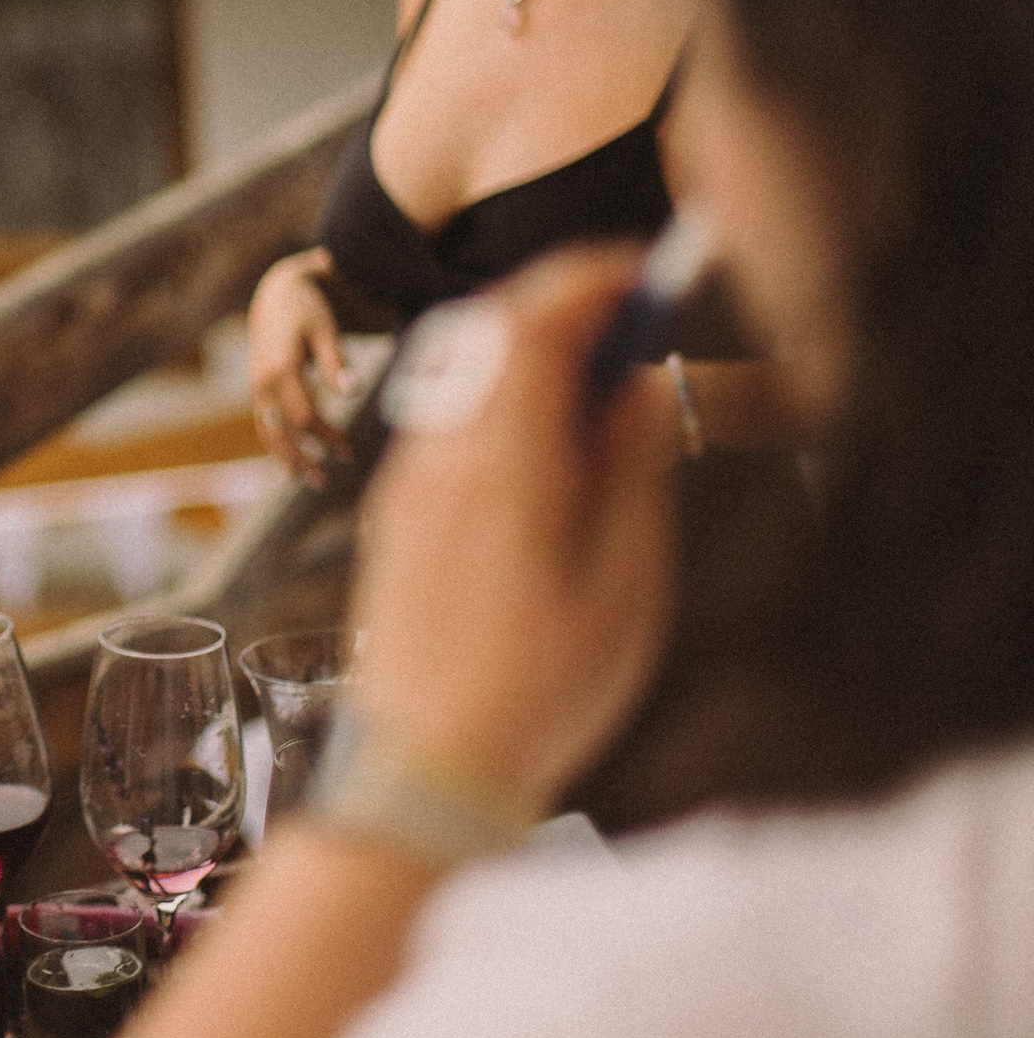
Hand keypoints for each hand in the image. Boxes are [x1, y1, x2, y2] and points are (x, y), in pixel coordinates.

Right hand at [247, 248, 352, 483]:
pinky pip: (264, 424)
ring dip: (286, 457)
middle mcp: (263, 382)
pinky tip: (292, 461)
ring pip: (267, 432)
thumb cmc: (308, 310)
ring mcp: (257, 386)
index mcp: (281, 369)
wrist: (277, 294)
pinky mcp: (258, 389)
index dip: (327, 437)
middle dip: (302, 458)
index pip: (304, 417)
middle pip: (281, 432)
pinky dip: (277, 444)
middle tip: (325, 482)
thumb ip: (336, 361)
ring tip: (309, 479)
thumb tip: (352, 392)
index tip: (349, 451)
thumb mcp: (325, 330)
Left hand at [350, 247, 679, 817]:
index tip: (643, 266)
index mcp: (496, 463)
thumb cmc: (537, 692)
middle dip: (561, 305)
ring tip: (602, 390)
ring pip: (463, 374)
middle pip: (490, 333)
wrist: (420, 771)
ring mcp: (406, 485)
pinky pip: (447, 422)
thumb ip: (629, 470)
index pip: (530, 321)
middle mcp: (435, 459)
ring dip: (531, 353)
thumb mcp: (622, 585)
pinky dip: (501, 401)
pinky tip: (549, 449)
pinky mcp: (395, 515)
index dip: (586, 277)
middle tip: (634, 321)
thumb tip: (635, 382)